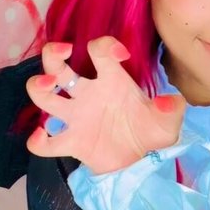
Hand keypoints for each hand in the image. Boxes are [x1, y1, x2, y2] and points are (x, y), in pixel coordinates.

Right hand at [26, 37, 185, 174]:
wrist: (144, 164)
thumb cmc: (151, 133)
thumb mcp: (169, 121)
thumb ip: (172, 109)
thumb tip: (168, 101)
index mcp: (111, 81)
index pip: (99, 50)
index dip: (105, 45)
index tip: (121, 54)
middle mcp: (88, 94)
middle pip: (57, 65)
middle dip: (52, 53)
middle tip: (63, 51)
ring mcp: (76, 117)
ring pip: (42, 95)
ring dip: (38, 86)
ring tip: (49, 86)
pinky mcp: (72, 143)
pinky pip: (45, 144)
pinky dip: (37, 141)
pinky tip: (44, 136)